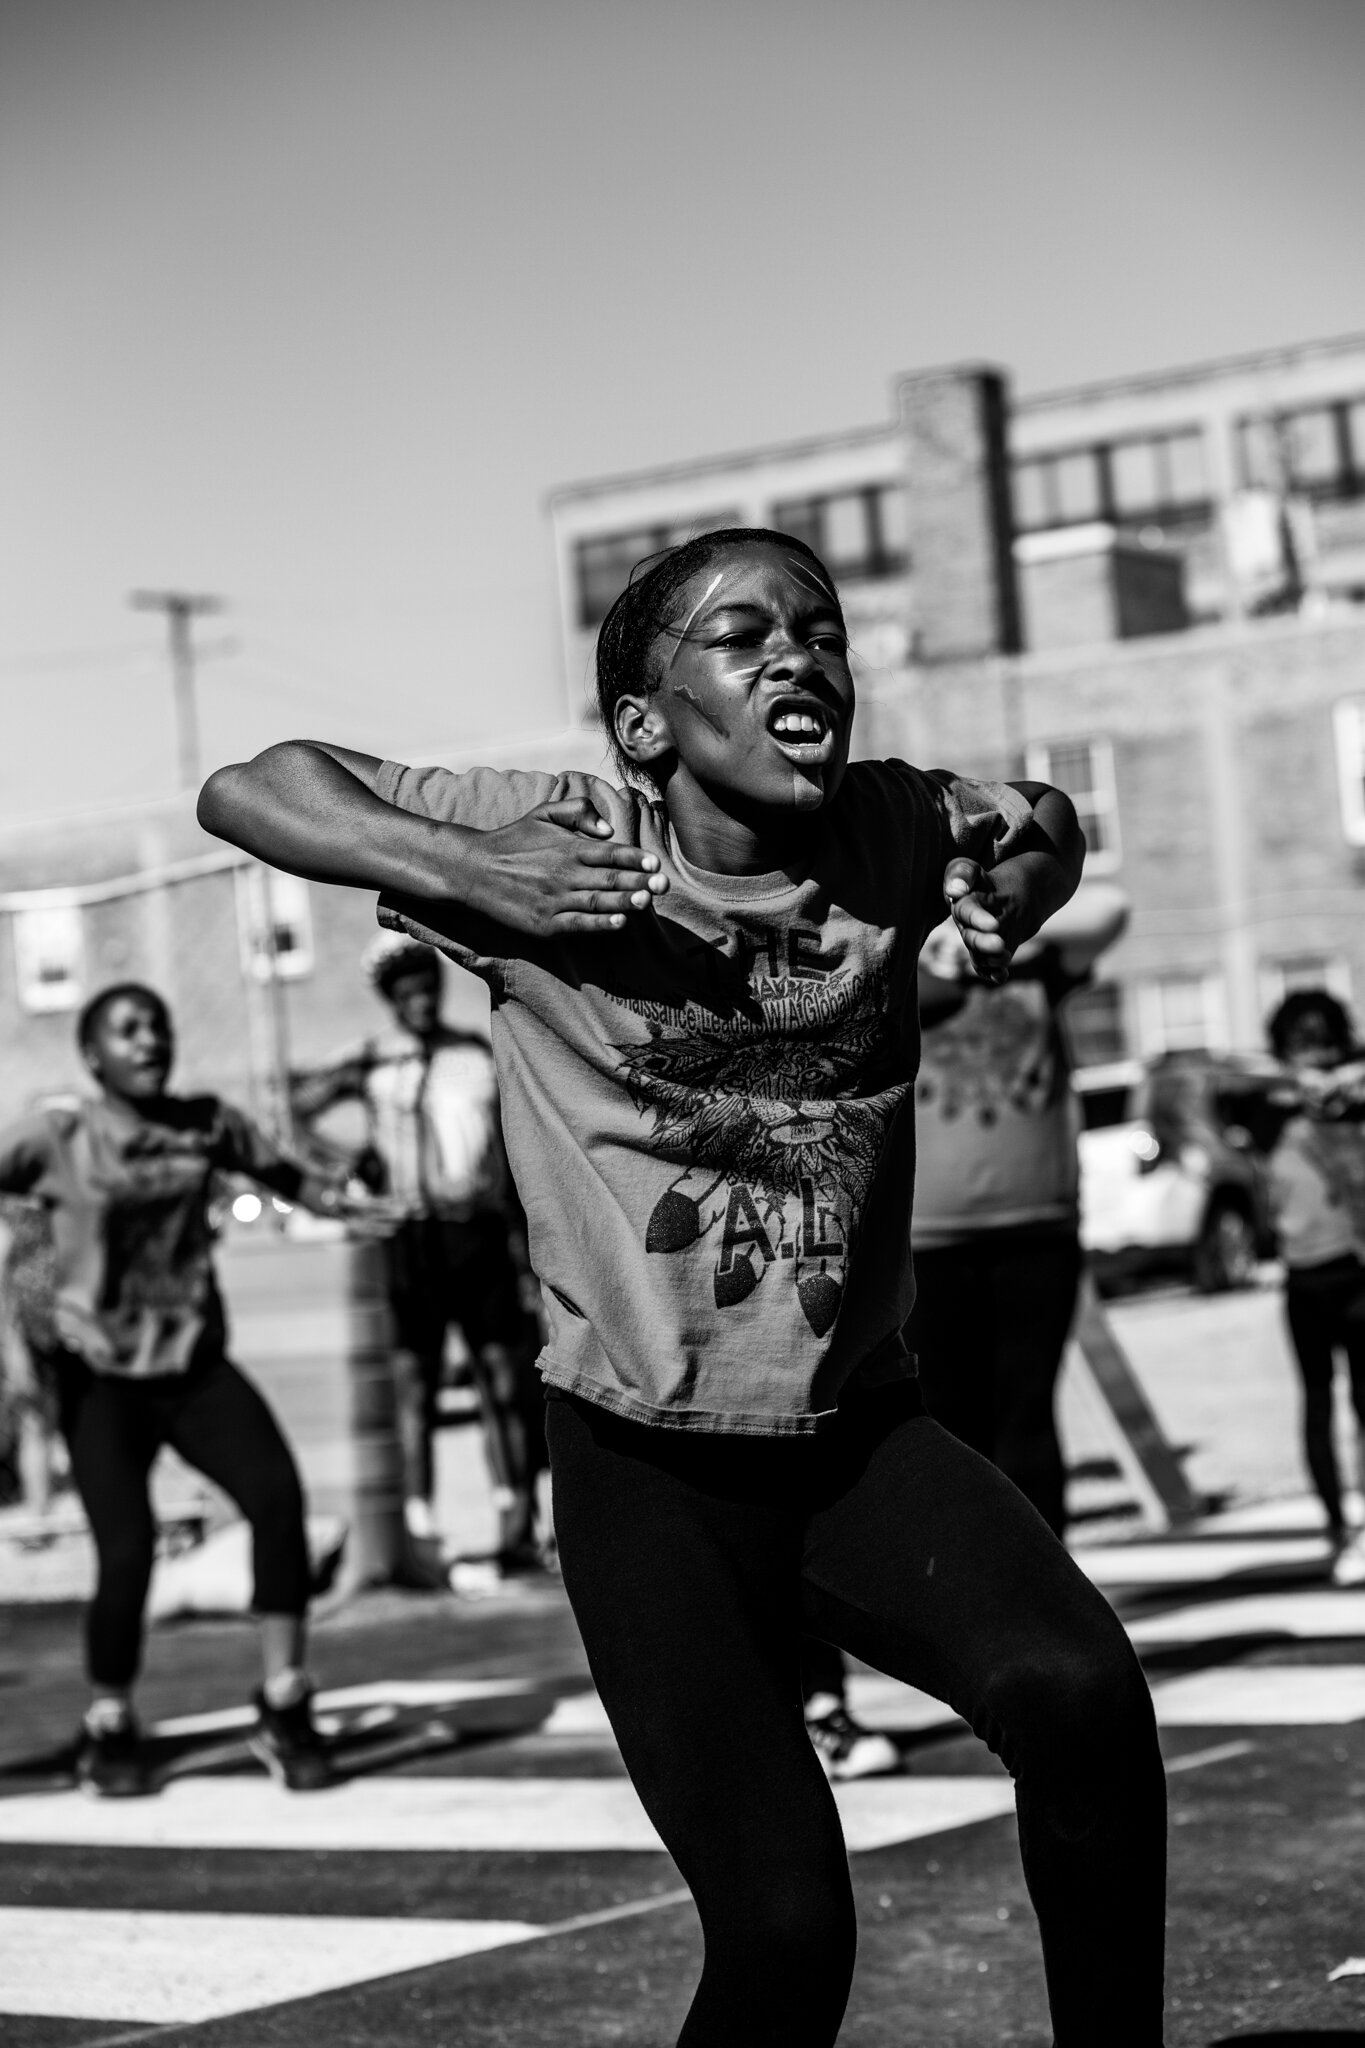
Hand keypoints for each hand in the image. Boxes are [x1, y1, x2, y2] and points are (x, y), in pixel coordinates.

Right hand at [459, 797, 668, 937]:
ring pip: (599, 901)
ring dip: (626, 901)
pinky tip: (619, 922)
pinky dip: (600, 923)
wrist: (474, 870)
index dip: (637, 858)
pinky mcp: (545, 923)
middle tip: (664, 886)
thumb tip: (608, 829)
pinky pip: (578, 923)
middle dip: (641, 882)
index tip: (656, 864)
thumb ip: (578, 812)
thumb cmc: (514, 841)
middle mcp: (565, 873)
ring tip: (647, 901)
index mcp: (569, 847)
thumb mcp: (543, 813)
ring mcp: (555, 899)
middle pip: (611, 878)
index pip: (611, 852)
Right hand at [942, 859, 1020, 985]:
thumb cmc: (988, 883)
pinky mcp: (988, 956)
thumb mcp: (973, 870)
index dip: (978, 920)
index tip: (994, 924)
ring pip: (979, 957)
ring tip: (1006, 956)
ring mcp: (977, 943)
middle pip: (971, 939)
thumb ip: (962, 873)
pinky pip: (987, 968)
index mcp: (962, 905)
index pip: (966, 912)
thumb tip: (956, 891)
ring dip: (992, 960)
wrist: (1010, 900)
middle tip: (1001, 944)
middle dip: (984, 944)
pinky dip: (994, 974)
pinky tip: (1002, 976)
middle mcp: (966, 927)